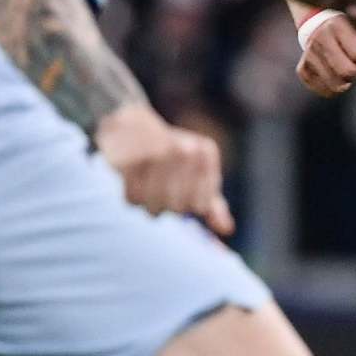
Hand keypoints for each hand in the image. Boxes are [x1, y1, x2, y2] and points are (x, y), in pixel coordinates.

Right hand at [93, 103, 234, 234]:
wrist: (130, 126)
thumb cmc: (170, 156)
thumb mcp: (198, 174)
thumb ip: (212, 203)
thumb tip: (226, 229)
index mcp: (205, 153)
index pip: (201, 205)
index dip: (189, 205)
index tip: (181, 191)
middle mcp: (184, 150)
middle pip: (178, 207)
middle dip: (168, 205)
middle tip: (161, 190)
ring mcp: (156, 154)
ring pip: (155, 207)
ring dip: (149, 204)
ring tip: (148, 187)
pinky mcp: (129, 160)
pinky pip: (132, 198)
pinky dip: (132, 196)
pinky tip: (133, 180)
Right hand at [296, 11, 355, 97]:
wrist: (323, 28)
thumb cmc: (354, 34)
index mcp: (338, 25)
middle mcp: (319, 38)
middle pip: (349, 73)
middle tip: (355, 63)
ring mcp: (308, 55)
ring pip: (337, 86)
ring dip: (347, 81)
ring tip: (344, 66)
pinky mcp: (302, 70)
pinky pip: (326, 92)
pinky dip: (335, 88)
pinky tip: (334, 74)